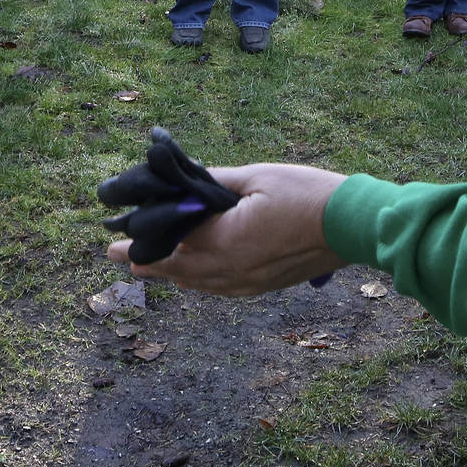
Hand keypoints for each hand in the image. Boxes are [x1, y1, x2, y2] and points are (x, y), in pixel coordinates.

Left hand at [108, 163, 349, 297]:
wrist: (351, 226)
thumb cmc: (307, 195)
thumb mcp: (257, 177)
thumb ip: (215, 181)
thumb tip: (186, 180)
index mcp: (224, 242)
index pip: (173, 240)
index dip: (145, 236)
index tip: (116, 237)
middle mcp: (230, 270)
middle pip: (177, 270)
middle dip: (146, 263)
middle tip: (115, 258)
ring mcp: (247, 284)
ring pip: (197, 284)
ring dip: (170, 275)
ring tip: (147, 268)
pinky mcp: (263, 287)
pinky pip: (219, 290)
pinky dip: (198, 282)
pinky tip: (193, 277)